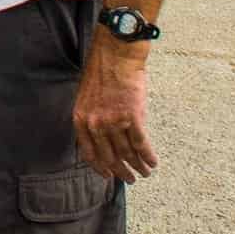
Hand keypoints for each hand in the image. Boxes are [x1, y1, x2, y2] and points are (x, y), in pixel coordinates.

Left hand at [74, 30, 157, 184]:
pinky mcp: (132, 117)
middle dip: (121, 172)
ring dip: (138, 166)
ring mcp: (113, 121)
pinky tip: (153, 162)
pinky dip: (148, 156)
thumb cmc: (102, 71)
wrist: (116, 54)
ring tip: (145, 173)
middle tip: (130, 179)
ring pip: (127, 153)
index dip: (100, 168)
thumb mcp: (86, 97)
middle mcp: (95, 124)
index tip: (109, 175)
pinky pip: (141, 144)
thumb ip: (92, 118)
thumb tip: (103, 140)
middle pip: (110, 157)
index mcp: (81, 119)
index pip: (89, 153)